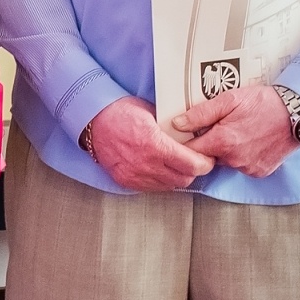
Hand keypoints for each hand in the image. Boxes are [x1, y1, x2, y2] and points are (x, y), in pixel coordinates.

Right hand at [87, 96, 215, 191]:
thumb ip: (171, 127)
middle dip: (193, 171)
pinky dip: (160, 181)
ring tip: (176, 165)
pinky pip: (151, 188)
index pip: (192, 165)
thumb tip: (190, 134)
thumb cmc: (120, 111)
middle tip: (194, 160)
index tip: (207, 157)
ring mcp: (135, 175)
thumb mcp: (151, 111)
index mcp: (155, 144)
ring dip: (176, 177)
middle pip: (184, 179)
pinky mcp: (126, 181)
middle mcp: (146, 164)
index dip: (205, 163)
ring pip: (169, 186)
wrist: (92, 119)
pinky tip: (159, 169)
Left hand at [172, 85, 299, 177]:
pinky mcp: (260, 172)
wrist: (298, 114)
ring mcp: (248, 168)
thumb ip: (200, 113)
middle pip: (207, 157)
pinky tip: (249, 140)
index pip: (190, 152)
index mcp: (223, 142)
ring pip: (224, 162)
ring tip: (237, 130)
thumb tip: (177, 124)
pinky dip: (241, 155)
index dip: (185, 143)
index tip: (184, 135)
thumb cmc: (263, 103)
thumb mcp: (229, 99)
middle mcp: (234, 159)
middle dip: (207, 144)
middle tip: (218, 126)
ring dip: (225, 150)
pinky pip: (241, 166)